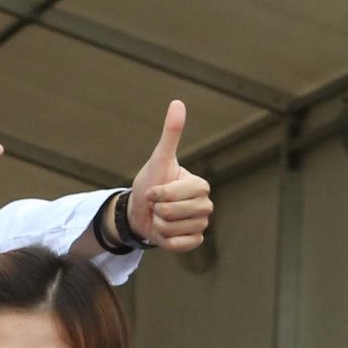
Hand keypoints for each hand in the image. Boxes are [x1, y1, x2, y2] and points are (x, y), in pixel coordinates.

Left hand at [128, 101, 212, 249]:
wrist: (140, 211)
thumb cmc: (151, 183)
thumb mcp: (158, 159)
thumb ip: (170, 134)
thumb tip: (177, 102)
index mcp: (201, 185)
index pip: (175, 195)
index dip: (158, 194)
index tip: (155, 190)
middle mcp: (206, 204)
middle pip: (175, 213)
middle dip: (157, 210)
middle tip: (157, 205)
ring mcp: (202, 224)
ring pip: (174, 229)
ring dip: (159, 225)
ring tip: (159, 217)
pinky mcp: (194, 242)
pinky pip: (180, 245)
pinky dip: (166, 240)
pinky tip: (165, 232)